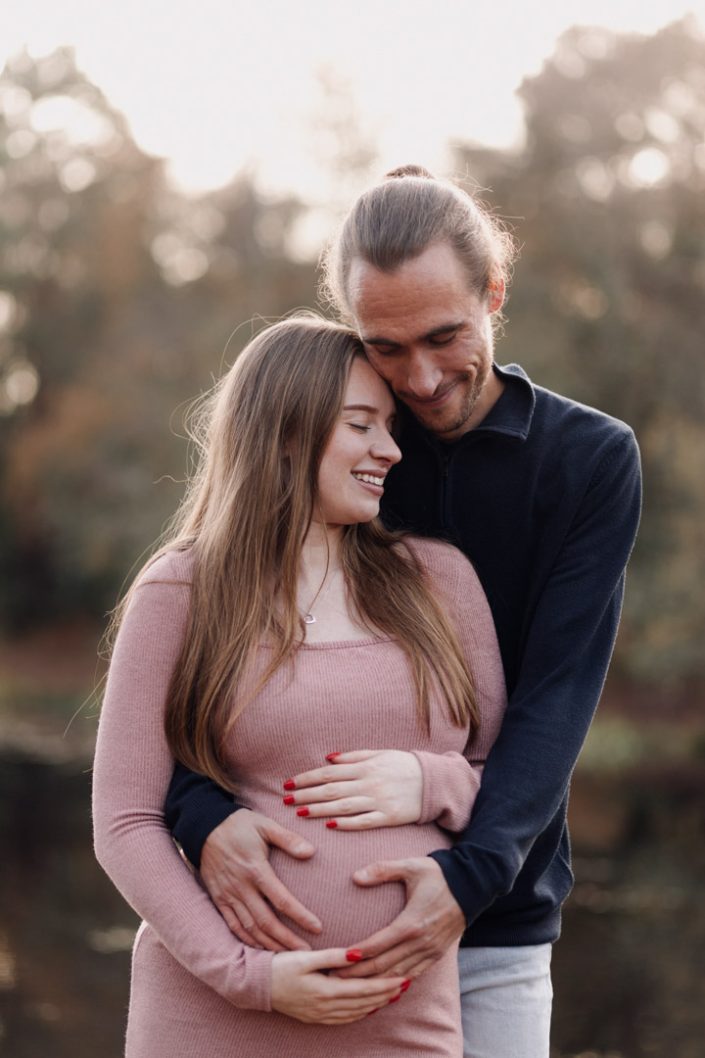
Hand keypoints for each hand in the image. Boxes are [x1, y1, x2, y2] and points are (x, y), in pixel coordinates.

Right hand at [199, 809, 321, 951]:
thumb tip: (311, 851)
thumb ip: (288, 839)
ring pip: (249, 928)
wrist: (203, 826)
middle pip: (266, 922)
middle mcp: (241, 887)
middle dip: (287, 940)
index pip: (282, 900)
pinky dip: (246, 941)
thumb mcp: (265, 825)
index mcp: (256, 869)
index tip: (318, 928)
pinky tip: (260, 949)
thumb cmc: (239, 824)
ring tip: (288, 956)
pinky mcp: (218, 899)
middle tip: (307, 953)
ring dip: (269, 945)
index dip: (300, 916)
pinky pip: (232, 926)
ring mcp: (228, 895)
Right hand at [271, 947, 406, 1023]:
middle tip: (406, 984)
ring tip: (393, 995)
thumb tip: (358, 954)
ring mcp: (320, 1014)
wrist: (256, 986)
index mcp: (326, 990)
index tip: (403, 977)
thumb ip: (333, 956)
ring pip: (356, 1013)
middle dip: (386, 994)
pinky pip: (344, 1019)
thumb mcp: (306, 957)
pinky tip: (368, 1008)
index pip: (364, 989)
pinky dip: (360, 1014)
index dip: (385, 984)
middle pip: (364, 1002)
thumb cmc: (280, 966)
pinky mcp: (315, 1017)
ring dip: (376, 1004)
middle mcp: (326, 1007)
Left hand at [285, 750, 422, 828]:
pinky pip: (364, 821)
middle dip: (306, 794)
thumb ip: (354, 756)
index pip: (329, 772)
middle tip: (285, 799)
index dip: (307, 777)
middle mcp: (369, 782)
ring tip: (299, 812)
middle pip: (331, 789)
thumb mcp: (380, 753)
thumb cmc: (403, 766)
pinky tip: (330, 826)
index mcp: (365, 766)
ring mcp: (378, 801)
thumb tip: (328, 757)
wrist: (433, 782)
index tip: (289, 782)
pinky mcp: (388, 817)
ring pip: (343, 806)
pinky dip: (347, 824)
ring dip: (319, 810)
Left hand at [335, 857, 464, 979]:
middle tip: (335, 979)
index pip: (377, 946)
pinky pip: (414, 974)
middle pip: (384, 966)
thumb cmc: (438, 874)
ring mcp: (431, 951)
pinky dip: (396, 983)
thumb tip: (355, 876)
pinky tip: (382, 987)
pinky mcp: (438, 954)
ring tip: (352, 987)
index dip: (356, 956)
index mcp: (411, 923)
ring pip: (397, 975)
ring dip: (374, 983)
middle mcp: (421, 942)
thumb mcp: (410, 866)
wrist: (473, 885)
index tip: (337, 962)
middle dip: (358, 975)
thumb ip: (382, 870)